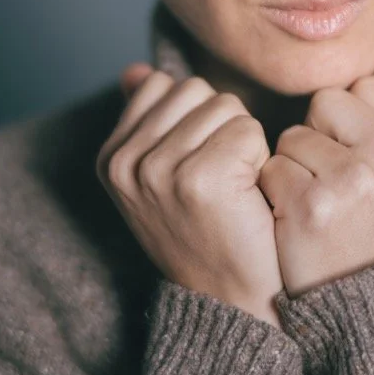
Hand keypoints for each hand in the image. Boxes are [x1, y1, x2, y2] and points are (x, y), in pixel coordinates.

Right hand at [97, 64, 284, 327]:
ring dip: (246, 144)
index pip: (164, 85)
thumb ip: (150, 120)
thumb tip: (136, 71)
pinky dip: (262, 160)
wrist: (237, 303)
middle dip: (223, 127)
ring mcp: (158, 171)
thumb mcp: (164, 177)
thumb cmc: (212, 235)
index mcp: (111, 158)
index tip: (199, 170)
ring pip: (226, 106)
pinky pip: (249, 131)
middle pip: (196, 90)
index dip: (198, 119)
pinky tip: (249, 199)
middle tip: (224, 183)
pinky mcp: (199, 179)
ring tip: (236, 192)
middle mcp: (126, 163)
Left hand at [258, 53, 373, 295]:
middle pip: (326, 102)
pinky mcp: (311, 206)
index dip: (353, 122)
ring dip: (295, 168)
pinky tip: (297, 225)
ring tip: (319, 208)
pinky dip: (275, 195)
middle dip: (321, 136)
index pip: (368, 85)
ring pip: (293, 135)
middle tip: (335, 186)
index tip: (360, 161)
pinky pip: (271, 167)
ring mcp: (354, 181)